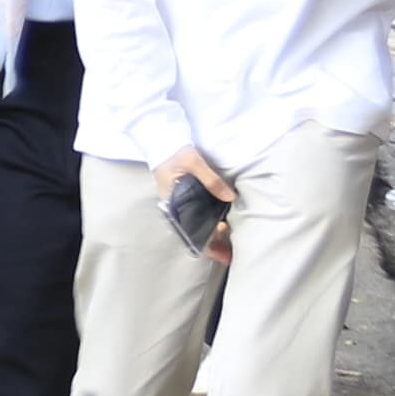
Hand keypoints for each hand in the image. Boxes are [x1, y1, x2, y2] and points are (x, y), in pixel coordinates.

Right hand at [155, 146, 237, 263]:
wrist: (162, 142)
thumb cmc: (174, 153)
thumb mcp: (193, 163)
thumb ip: (211, 180)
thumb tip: (230, 197)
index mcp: (173, 204)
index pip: (189, 233)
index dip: (207, 244)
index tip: (223, 249)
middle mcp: (176, 209)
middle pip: (195, 234)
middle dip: (214, 245)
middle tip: (233, 253)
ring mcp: (181, 205)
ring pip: (198, 227)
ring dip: (214, 236)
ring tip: (232, 243)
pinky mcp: (187, 200)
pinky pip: (199, 217)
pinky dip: (211, 224)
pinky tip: (224, 226)